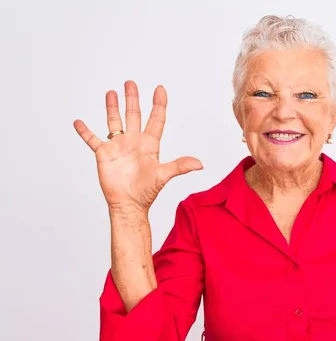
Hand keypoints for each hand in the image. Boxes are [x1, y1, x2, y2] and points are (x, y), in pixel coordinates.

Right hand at [74, 81, 202, 213]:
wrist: (128, 205)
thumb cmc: (146, 192)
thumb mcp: (163, 175)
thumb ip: (180, 166)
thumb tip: (199, 164)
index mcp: (149, 144)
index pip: (156, 119)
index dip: (159, 104)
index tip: (160, 89)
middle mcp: (134, 142)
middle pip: (134, 115)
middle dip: (133, 99)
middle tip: (131, 83)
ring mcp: (118, 147)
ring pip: (114, 121)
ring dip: (112, 107)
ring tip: (111, 92)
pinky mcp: (104, 154)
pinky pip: (92, 139)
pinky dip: (85, 131)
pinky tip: (78, 122)